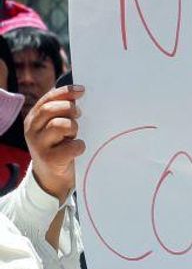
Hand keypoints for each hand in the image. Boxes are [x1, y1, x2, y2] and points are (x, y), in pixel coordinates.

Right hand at [25, 85, 85, 202]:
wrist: (51, 177)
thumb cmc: (59, 146)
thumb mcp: (56, 128)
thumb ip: (62, 112)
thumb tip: (80, 94)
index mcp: (34, 119)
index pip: (47, 99)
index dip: (65, 93)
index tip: (82, 90)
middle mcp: (32, 130)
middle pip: (49, 110)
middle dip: (68, 109)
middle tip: (79, 114)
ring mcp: (39, 145)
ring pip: (58, 125)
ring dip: (72, 127)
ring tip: (73, 134)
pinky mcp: (49, 159)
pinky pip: (70, 147)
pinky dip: (79, 145)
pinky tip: (77, 148)